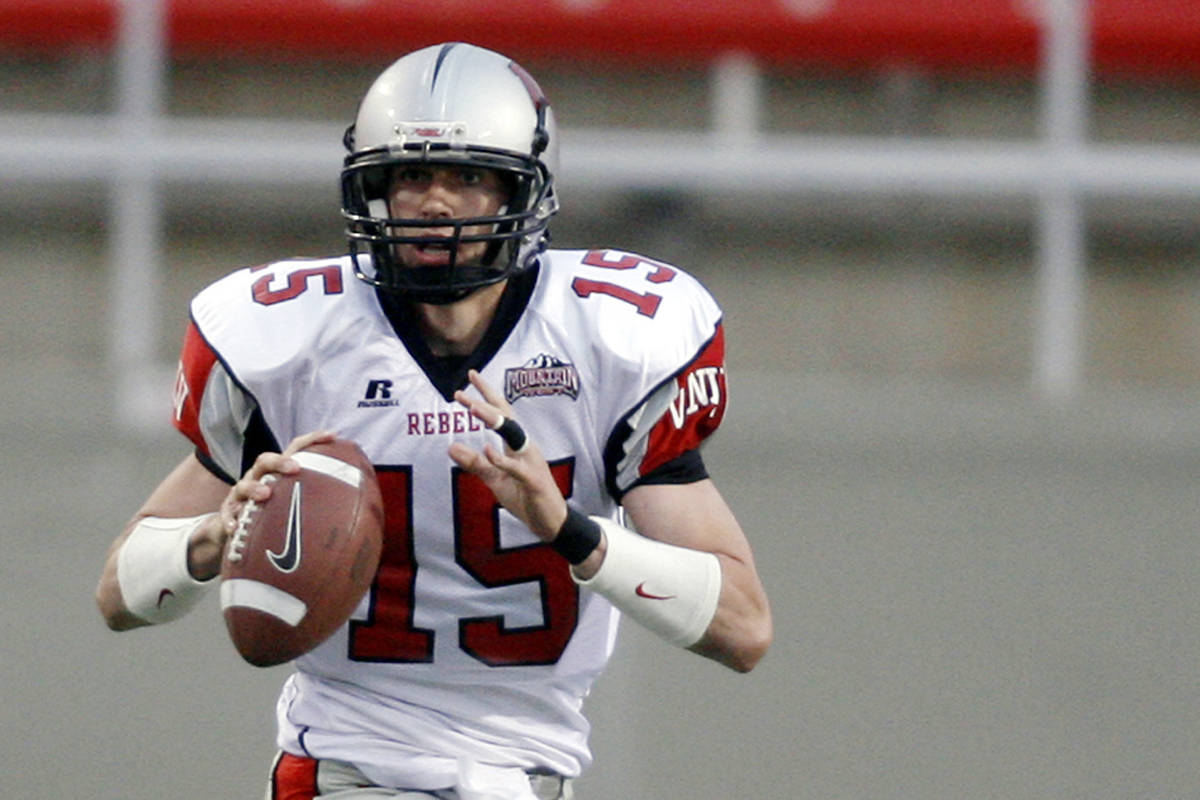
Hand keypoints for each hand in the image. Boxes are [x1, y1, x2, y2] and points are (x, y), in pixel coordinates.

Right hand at [188, 430, 335, 579]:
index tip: (332, 435)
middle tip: (295, 468)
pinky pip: (226, 517)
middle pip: (265, 460)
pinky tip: (235, 529)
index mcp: (278, 473)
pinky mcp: (227, 515)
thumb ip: (321, 500)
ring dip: (254, 488)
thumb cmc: (273, 514)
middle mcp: (258, 479)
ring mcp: (240, 497)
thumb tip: (363, 507)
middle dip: (280, 461)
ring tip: (265, 494)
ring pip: (242, 485)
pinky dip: (229, 521)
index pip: (295, 450)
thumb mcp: (294, 504)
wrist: (236, 532)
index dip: (312, 440)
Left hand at [449, 370, 567, 540]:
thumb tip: (451, 447)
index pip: (501, 414)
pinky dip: (501, 459)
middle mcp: (525, 447)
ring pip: (512, 434)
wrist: (551, 522)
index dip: (486, 395)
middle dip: (486, 400)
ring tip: (473, 409)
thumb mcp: (495, 479)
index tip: (470, 376)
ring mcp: (531, 462)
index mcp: (516, 444)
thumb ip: (474, 463)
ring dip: (493, 420)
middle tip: (463, 389)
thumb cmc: (525, 496)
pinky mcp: (533, 480)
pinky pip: (516, 467)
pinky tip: (487, 450)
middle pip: (506, 417)